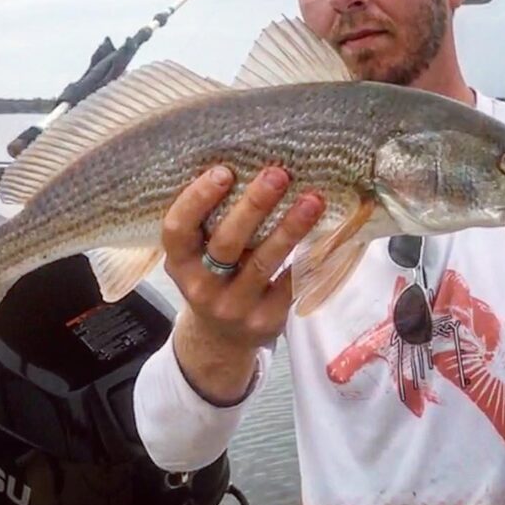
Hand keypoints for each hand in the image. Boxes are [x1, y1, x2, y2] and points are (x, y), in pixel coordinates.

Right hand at [161, 164, 323, 402]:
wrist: (220, 339)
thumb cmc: (211, 277)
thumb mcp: (196, 256)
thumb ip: (209, 222)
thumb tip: (248, 165)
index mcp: (179, 263)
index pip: (177, 230)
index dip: (196, 200)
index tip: (223, 171)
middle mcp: (202, 287)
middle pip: (227, 243)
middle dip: (253, 206)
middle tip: (277, 174)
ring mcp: (234, 307)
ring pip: (264, 263)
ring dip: (290, 228)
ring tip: (312, 199)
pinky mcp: (266, 320)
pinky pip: (291, 284)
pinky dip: (310, 258)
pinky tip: (328, 234)